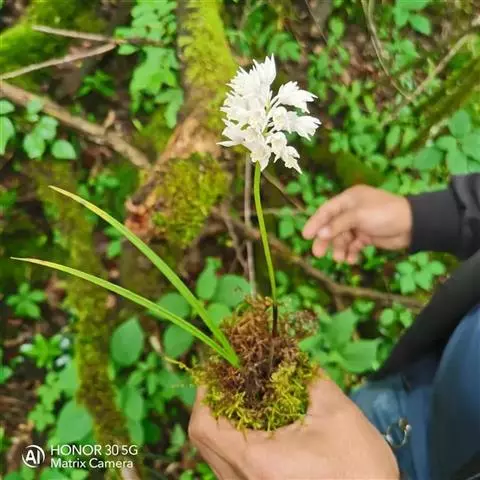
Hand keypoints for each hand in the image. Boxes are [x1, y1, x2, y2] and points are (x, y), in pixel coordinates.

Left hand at [189, 376, 398, 479]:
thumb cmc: (358, 464)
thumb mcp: (335, 411)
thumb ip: (307, 377)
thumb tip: (288, 353)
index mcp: (255, 460)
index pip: (204, 426)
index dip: (205, 392)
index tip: (218, 368)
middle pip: (204, 440)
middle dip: (213, 402)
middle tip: (231, 376)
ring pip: (215, 453)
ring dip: (222, 419)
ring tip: (242, 392)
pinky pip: (230, 463)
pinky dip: (234, 436)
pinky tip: (256, 419)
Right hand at [302, 185, 412, 263]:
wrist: (412, 225)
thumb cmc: (384, 214)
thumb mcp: (358, 216)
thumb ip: (338, 225)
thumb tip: (320, 235)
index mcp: (349, 199)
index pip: (326, 211)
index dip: (315, 223)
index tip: (306, 236)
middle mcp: (352, 211)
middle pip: (332, 226)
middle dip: (326, 240)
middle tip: (318, 254)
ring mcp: (359, 224)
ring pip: (342, 238)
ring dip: (340, 249)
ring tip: (341, 259)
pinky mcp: (367, 236)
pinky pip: (353, 245)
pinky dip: (351, 252)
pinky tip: (352, 260)